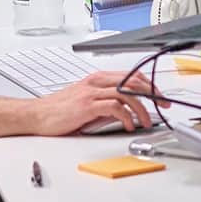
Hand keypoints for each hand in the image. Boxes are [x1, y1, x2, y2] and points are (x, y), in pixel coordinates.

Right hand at [31, 71, 166, 134]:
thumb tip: (127, 110)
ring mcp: (92, 93)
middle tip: (163, 105)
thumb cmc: (59, 110)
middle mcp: (96, 82)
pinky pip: (115, 107)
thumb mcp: (88, 102)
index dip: (149, 84)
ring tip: (147, 121)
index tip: (160, 96)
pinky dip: (127, 117)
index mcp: (97, 79)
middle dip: (153, 93)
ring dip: (143, 108)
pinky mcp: (87, 106)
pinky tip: (129, 125)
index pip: (131, 76)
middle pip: (133, 81)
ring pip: (127, 93)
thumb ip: (107, 102)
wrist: (36, 115)